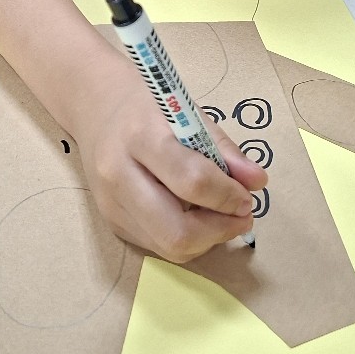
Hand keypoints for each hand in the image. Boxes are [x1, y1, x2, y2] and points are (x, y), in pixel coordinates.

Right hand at [69, 52, 267, 262]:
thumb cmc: (149, 106)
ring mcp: (111, 204)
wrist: (96, 105)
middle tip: (242, 217)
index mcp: (141, 136)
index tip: (248, 196)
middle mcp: (118, 175)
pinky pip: (157, 246)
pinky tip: (197, 218)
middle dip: (219, 231)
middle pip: (175, 231)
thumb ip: (224, 148)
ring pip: (168, 247)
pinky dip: (187, 240)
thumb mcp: (189, 112)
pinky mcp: (111, 222)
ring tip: (223, 217)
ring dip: (207, 240)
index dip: (227, 196)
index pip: (191, 180)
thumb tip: (257, 182)